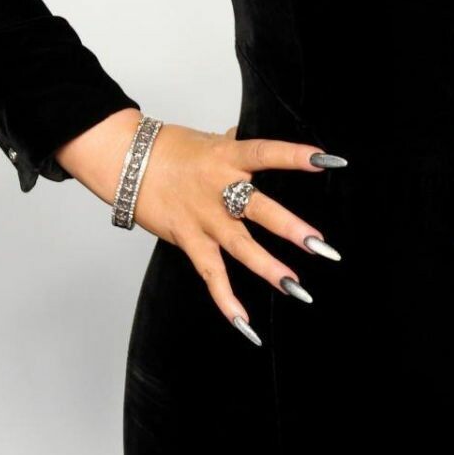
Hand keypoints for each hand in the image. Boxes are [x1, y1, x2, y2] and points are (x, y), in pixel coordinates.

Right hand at [130, 121, 344, 336]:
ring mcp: (203, 217)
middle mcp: (218, 188)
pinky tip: (244, 322)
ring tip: (298, 288)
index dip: (295, 156)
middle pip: (259, 209)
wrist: (125, 161)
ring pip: (240, 246)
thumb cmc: (169, 148)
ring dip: (270, 268)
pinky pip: (209, 274)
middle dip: (292, 229)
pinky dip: (225, 299)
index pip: (267, 153)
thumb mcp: (208, 141)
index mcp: (228, 157)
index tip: (328, 161)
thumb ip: (231, 143)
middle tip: (322, 246)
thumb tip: (243, 132)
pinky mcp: (187, 239)